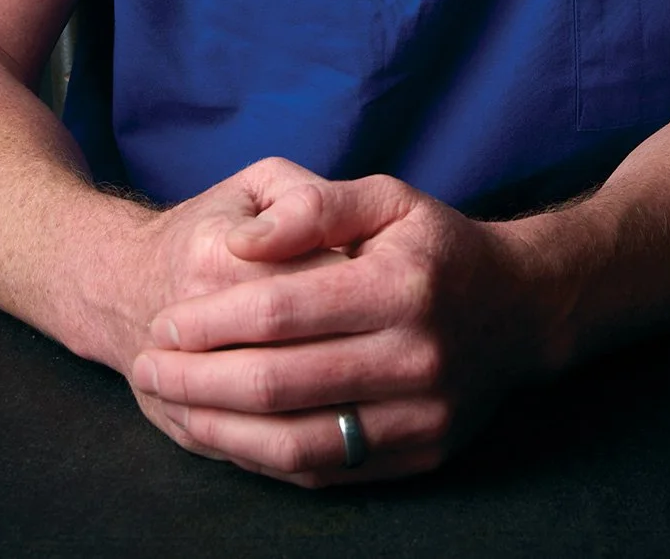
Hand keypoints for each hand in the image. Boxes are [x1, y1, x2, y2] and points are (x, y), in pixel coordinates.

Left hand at [128, 163, 558, 486]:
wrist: (522, 311)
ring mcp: (422, 416)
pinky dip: (265, 461)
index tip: (164, 322)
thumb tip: (240, 239)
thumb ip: (311, 207)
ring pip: (299, 442)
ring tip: (171, 408)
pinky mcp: (421, 455)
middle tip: (147, 369)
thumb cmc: (438, 246)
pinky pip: (328, 471)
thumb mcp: (387, 198)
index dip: (212, 322)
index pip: (282, 312)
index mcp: (400, 286)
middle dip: (198, 380)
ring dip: (220, 431)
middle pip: (281, 383)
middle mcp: (416, 356)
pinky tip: (225, 438)